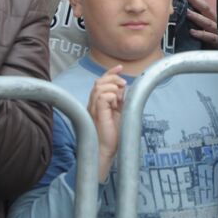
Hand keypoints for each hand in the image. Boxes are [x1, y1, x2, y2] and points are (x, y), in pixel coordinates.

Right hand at [89, 66, 126, 181]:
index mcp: (98, 102)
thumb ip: (121, 99)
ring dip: (113, 87)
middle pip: (99, 82)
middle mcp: (93, 104)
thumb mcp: (120, 111)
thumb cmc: (113, 133)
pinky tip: (116, 104)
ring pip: (99, 87)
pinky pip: (102, 97)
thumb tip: (124, 87)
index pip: (101, 82)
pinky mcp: (96, 113)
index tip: (120, 68)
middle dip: (113, 78)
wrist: (108, 149)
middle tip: (124, 84)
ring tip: (120, 97)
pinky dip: (112, 96)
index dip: (110, 73)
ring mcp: (93, 108)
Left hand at [184, 0, 217, 46]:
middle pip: (205, 9)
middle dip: (194, 0)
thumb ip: (202, 18)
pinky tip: (192, 32)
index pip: (202, 3)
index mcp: (213, 17)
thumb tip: (187, 10)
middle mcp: (216, 22)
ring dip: (197, 17)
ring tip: (187, 12)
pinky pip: (210, 38)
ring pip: (207, 23)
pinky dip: (201, 34)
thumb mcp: (211, 27)